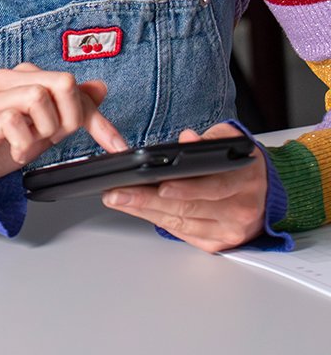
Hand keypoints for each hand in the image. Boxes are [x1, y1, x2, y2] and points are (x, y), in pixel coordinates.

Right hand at [0, 62, 128, 182]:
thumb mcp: (43, 127)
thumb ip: (69, 107)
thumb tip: (100, 87)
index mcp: (26, 78)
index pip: (74, 87)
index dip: (98, 120)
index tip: (115, 145)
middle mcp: (10, 79)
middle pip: (62, 82)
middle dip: (69, 118)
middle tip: (53, 138)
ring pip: (39, 97)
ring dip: (43, 131)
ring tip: (29, 144)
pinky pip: (14, 120)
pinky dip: (22, 143)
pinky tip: (16, 151)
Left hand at [101, 123, 266, 251]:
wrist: (264, 192)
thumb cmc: (240, 165)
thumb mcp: (230, 141)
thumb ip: (208, 139)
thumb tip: (188, 139)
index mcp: (244, 182)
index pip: (212, 186)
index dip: (185, 188)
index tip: (158, 185)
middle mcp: (240, 210)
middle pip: (189, 208)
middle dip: (148, 200)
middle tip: (119, 193)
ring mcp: (229, 230)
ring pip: (181, 223)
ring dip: (145, 211)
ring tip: (118, 199)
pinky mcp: (218, 243)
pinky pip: (182, 234)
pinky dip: (157, 220)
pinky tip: (136, 210)